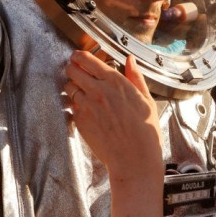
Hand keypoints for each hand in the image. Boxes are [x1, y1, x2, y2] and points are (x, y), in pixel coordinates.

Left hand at [65, 52, 164, 216]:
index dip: (80, 56)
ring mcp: (87, 106)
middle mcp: (98, 91)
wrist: (134, 159)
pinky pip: (70, 106)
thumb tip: (130, 60)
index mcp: (116, 82)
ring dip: (72, 86)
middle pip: (73, 71)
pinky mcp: (80, 121)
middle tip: (75, 70)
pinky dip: (74, 105)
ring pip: (68, 87)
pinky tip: (84, 109)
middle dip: (72, 68)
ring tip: (79, 90)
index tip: (78, 57)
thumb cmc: (145, 131)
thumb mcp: (146, 100)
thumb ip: (135, 77)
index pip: (89, 61)